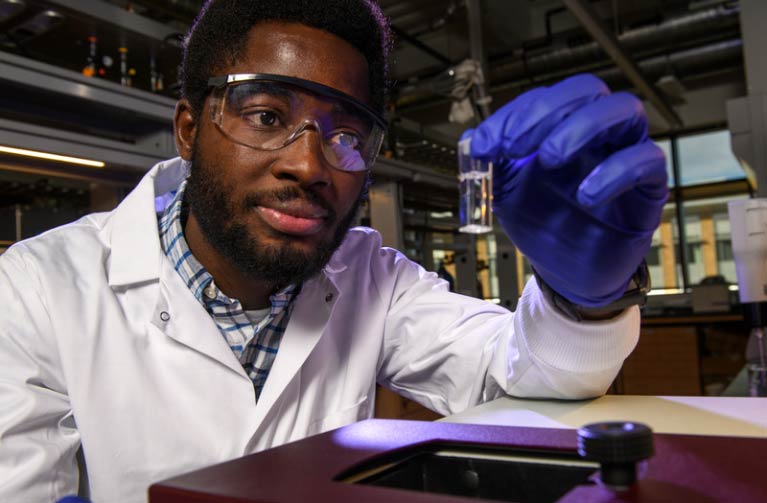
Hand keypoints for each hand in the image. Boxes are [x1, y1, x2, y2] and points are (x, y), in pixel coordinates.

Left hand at [466, 74, 667, 306]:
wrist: (567, 272)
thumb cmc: (544, 223)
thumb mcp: (506, 191)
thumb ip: (492, 163)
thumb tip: (471, 136)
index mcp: (561, 127)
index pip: (544, 98)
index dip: (511, 116)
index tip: (483, 145)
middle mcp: (596, 133)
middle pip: (587, 89)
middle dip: (546, 112)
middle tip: (513, 146)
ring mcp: (625, 153)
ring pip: (624, 110)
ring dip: (582, 127)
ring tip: (549, 158)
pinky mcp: (649, 186)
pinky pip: (647, 160)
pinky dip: (615, 172)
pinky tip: (585, 195)